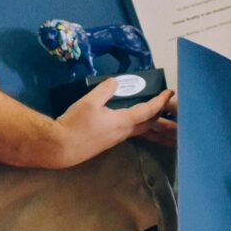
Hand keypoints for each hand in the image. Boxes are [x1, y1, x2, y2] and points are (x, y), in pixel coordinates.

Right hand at [49, 78, 170, 168]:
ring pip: (138, 129)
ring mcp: (115, 139)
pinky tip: (129, 118)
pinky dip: (135, 123)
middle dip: (157, 111)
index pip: (148, 111)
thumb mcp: (89, 102)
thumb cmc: (75, 124)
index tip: (170, 92)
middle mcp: (123, 133)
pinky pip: (128, 132)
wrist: (60, 148)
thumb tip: (115, 82)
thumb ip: (105, 90)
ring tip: (149, 108)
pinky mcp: (107, 142)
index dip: (160, 101)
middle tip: (162, 100)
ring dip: (147, 119)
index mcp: (123, 122)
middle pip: (147, 123)